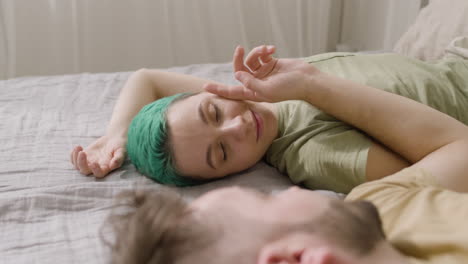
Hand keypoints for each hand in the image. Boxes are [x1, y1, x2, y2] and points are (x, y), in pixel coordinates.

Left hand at [70, 135, 125, 177]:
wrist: (114, 140)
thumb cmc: (119, 146)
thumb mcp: (121, 151)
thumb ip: (118, 158)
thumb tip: (113, 165)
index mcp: (105, 168)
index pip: (98, 174)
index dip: (95, 170)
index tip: (94, 162)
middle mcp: (96, 168)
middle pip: (84, 171)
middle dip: (81, 163)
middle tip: (82, 153)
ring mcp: (88, 162)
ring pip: (77, 166)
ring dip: (75, 158)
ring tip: (78, 147)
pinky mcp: (84, 156)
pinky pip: (74, 159)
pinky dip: (73, 155)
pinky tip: (77, 147)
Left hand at [204, 45, 319, 101]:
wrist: (307, 80)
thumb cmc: (289, 88)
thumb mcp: (268, 89)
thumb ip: (251, 84)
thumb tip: (238, 75)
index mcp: (254, 93)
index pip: (232, 92)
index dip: (219, 90)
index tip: (205, 87)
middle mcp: (256, 84)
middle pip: (239, 71)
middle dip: (238, 60)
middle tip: (239, 49)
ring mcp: (263, 73)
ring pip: (250, 60)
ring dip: (256, 52)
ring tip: (266, 50)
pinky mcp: (270, 64)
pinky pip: (260, 55)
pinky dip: (264, 50)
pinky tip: (273, 49)